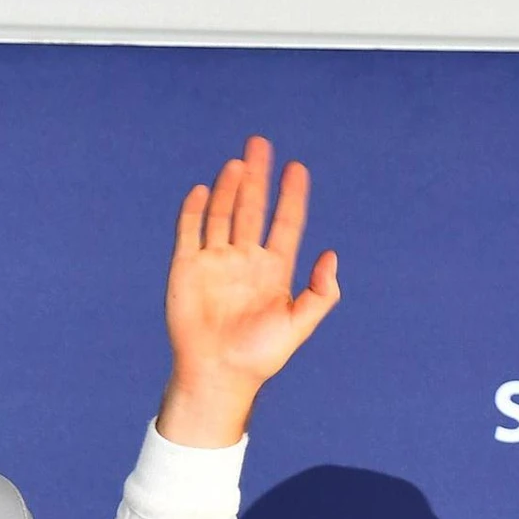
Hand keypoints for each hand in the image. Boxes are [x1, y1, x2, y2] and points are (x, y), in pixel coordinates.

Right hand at [157, 135, 341, 447]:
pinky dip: (195, 210)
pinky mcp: (186, 268)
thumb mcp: (298, 325)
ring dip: (230, 188)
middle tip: (260, 143)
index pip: (285, 223)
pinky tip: (204, 190)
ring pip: (222, 214)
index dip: (292, 196)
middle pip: (252, 208)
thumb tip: (332, 256)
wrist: (218, 374)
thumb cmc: (260, 356)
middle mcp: (244, 260)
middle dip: (257, 177)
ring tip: (238, 163)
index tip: (297, 168)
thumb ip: (320, 293)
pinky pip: (189, 231)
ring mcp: (214, 262)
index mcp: (273, 271)